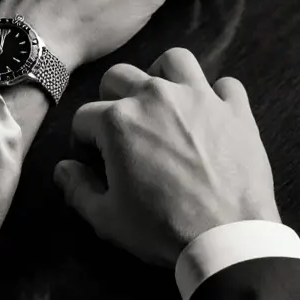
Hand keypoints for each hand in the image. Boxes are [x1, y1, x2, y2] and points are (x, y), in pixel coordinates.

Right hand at [54, 48, 279, 266]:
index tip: (94, 156)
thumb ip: (78, 188)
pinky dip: (216, 96)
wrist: (227, 238)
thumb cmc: (162, 229)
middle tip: (123, 129)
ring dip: (163, 76)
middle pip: (120, 76)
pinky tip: (212, 116)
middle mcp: (156, 96)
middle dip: (112, 99)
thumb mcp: (107, 219)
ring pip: (174, 61)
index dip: (84, 139)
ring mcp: (200, 97)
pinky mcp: (236, 109)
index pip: (84, 116)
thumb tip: (63, 168)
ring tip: (164, 102)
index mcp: (118, 121)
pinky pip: (225, 84)